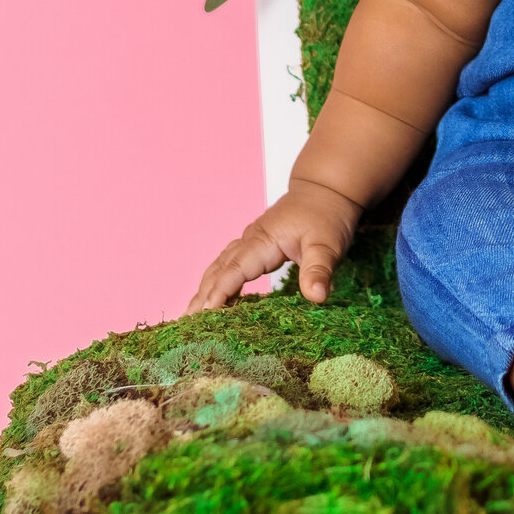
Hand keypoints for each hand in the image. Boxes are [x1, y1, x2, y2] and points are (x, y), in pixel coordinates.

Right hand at [187, 185, 362, 313]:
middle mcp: (250, 241)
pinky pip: (229, 265)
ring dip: (205, 290)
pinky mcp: (256, 246)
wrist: (327, 189)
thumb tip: (316, 297)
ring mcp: (251, 242)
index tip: (202, 316)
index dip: (218, 294)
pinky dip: (218, 282)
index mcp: (263, 241)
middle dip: (201, 296)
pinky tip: (215, 297)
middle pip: (219, 271)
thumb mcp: (328, 244)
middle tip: (185, 324)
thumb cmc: (327, 214)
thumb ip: (320, 270)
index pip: (233, 271)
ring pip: (220, 267)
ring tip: (191, 315)